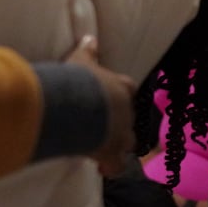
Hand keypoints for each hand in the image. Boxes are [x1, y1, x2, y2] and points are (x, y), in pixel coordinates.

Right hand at [63, 36, 136, 176]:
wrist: (78, 107)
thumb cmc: (79, 81)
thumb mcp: (81, 62)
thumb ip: (87, 51)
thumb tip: (90, 37)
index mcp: (121, 87)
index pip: (128, 89)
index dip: (120, 95)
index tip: (110, 100)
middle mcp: (127, 111)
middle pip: (129, 118)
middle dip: (118, 122)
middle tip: (102, 125)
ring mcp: (122, 134)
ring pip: (127, 142)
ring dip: (117, 144)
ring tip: (102, 147)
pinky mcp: (112, 154)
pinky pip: (116, 165)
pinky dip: (111, 167)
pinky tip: (102, 169)